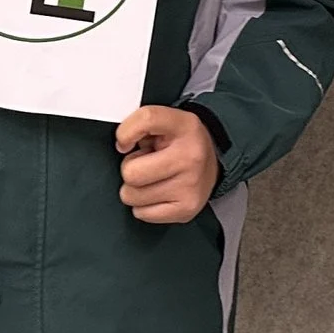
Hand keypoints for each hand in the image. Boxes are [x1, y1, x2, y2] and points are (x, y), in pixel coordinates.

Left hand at [116, 105, 217, 224]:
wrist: (212, 162)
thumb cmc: (180, 143)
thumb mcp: (164, 122)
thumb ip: (139, 124)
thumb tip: (121, 146)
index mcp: (185, 126)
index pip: (146, 119)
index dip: (125, 132)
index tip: (126, 142)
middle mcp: (191, 156)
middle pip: (130, 172)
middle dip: (131, 170)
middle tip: (147, 164)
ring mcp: (190, 185)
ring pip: (131, 196)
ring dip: (136, 189)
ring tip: (154, 178)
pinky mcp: (186, 209)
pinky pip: (141, 213)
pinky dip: (145, 206)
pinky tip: (159, 193)